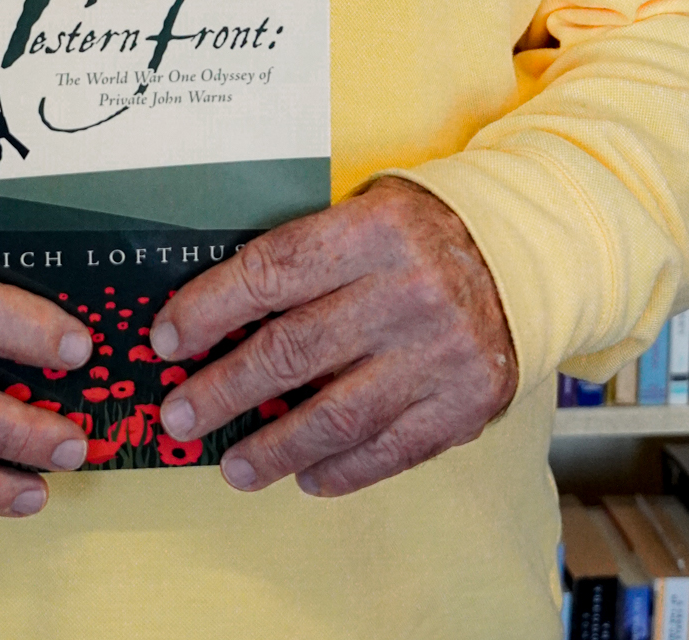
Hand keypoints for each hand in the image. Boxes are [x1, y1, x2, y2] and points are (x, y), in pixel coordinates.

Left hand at [149, 178, 516, 496]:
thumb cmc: (418, 234)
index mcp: (374, 231)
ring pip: (337, 414)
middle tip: (181, 415)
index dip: (210, 308)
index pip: (273, 271)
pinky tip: (305, 475)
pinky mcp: (464, 404)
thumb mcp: (364, 213)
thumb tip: (214, 315)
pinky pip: (389, 449)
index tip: (168, 339)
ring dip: (274, 446)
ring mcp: (439, 353)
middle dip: (224, 388)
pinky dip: (340, 468)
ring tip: (233, 464)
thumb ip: (303, 256)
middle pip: (294, 350)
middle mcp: (408, 291)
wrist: (520, 255)